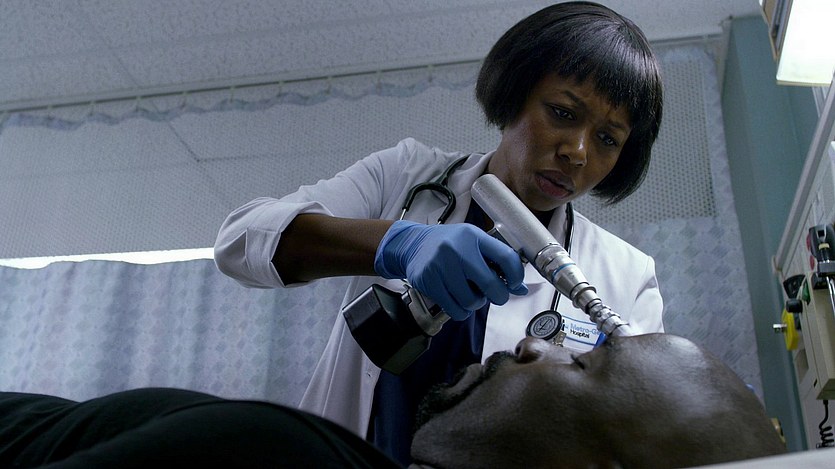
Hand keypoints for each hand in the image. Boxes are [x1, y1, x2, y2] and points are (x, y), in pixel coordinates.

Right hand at [374, 220, 527, 319]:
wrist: (412, 244)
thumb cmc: (449, 245)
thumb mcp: (473, 243)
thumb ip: (496, 262)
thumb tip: (520, 288)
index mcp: (473, 236)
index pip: (506, 258)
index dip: (516, 276)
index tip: (514, 284)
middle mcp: (457, 249)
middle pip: (491, 285)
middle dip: (498, 296)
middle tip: (494, 295)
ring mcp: (441, 266)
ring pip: (472, 301)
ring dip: (476, 303)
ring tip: (470, 294)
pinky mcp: (428, 281)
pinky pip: (455, 309)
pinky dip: (461, 310)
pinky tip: (457, 300)